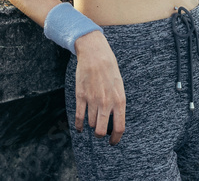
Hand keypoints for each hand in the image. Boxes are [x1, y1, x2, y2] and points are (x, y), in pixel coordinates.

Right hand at [73, 30, 125, 145]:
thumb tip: (114, 122)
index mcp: (119, 101)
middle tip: (100, 134)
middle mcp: (106, 103)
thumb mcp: (119, 88)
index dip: (115, 139)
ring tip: (91, 123)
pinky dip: (78, 125)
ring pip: (91, 123)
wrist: (95, 55)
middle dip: (101, 135)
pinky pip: (79, 116)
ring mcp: (92, 100)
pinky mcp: (81, 96)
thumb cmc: (109, 71)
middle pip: (102, 130)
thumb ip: (117, 105)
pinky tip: (79, 128)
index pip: (119, 128)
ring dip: (91, 125)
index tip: (112, 142)